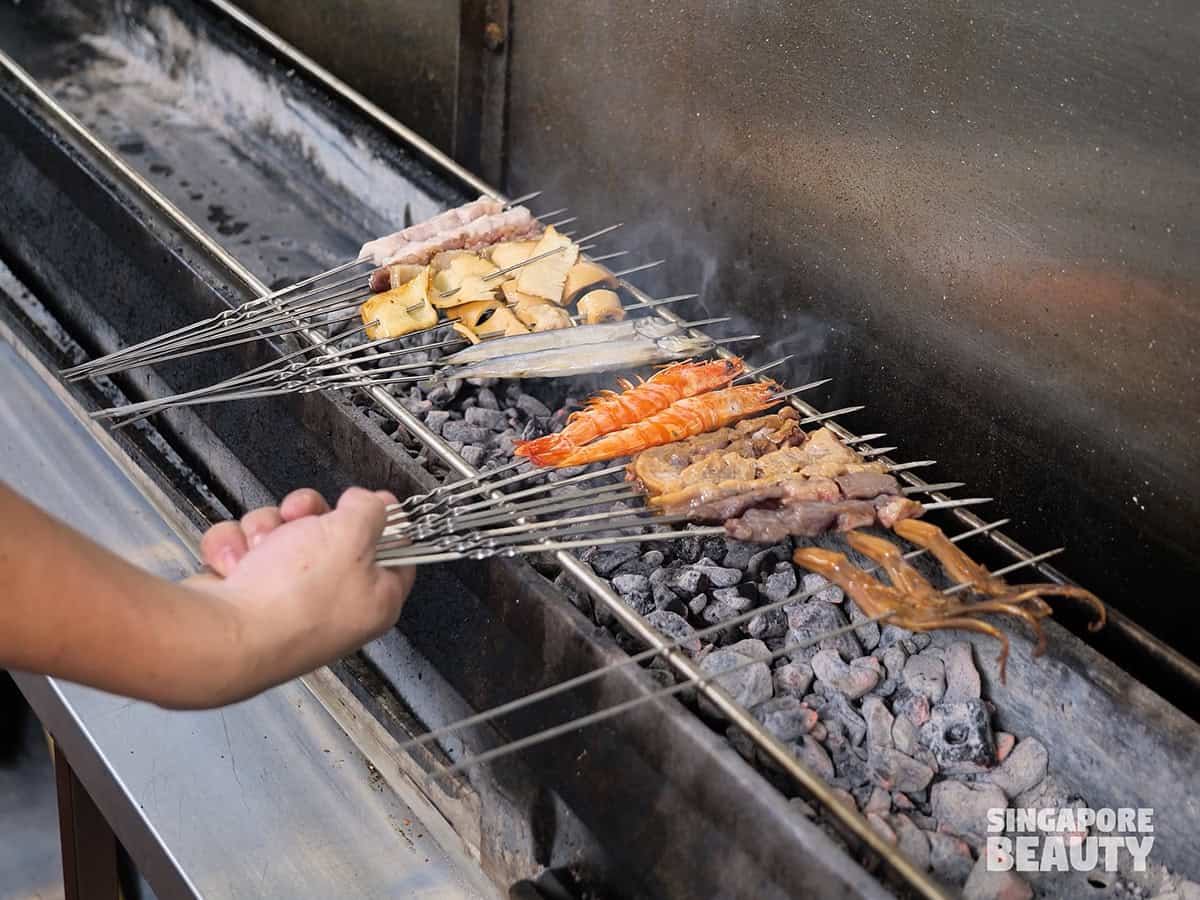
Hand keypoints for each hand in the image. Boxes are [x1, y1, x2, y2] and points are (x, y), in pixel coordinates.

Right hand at [188, 487, 413, 700]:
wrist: (222, 635)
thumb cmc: (293, 599)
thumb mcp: (352, 536)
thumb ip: (370, 511)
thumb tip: (375, 504)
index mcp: (375, 599)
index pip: (394, 554)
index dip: (382, 523)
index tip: (367, 503)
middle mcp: (333, 604)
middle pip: (330, 535)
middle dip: (307, 515)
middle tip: (298, 516)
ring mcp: (286, 601)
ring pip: (281, 535)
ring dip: (265, 529)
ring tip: (259, 548)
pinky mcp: (245, 597)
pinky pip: (245, 549)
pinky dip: (234, 549)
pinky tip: (233, 566)